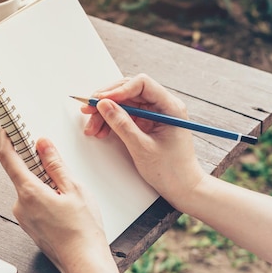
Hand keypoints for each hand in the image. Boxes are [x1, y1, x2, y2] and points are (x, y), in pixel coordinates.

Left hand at [0, 129, 108, 272]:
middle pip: (20, 171)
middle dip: (33, 158)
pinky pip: (32, 200)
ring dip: (42, 178)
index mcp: (29, 192)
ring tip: (66, 185)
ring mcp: (24, 216)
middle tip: (48, 149)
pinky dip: (44, 192)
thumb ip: (56, 164)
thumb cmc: (83, 231)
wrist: (84, 264)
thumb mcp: (74, 189)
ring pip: (28, 186)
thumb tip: (42, 143)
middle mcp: (20, 204)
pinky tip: (63, 200)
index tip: (7, 124)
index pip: (7, 157)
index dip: (5, 137)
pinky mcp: (30, 225)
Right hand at [82, 74, 204, 211]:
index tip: (101, 100)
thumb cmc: (171, 171)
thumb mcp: (142, 147)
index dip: (119, 90)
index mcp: (170, 107)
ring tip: (92, 127)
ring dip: (106, 113)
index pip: (142, 84)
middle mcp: (163, 106)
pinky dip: (112, 121)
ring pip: (125, 104)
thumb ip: (122, 124)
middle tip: (88, 110)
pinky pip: (126, 115)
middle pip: (130, 91)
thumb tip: (104, 105)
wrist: (183, 188)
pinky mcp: (148, 123)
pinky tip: (101, 130)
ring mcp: (155, 114)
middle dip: (107, 101)